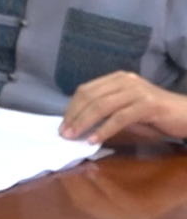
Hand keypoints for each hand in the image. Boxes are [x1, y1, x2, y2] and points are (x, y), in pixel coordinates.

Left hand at [60, 71, 186, 143]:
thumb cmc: (156, 115)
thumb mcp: (127, 110)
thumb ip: (106, 112)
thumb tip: (80, 124)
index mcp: (117, 78)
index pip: (86, 90)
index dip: (72, 107)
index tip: (63, 124)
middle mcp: (125, 81)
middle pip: (90, 97)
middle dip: (74, 116)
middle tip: (64, 133)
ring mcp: (137, 91)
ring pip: (102, 106)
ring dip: (84, 123)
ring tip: (74, 137)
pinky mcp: (147, 104)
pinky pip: (119, 118)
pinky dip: (104, 130)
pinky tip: (94, 140)